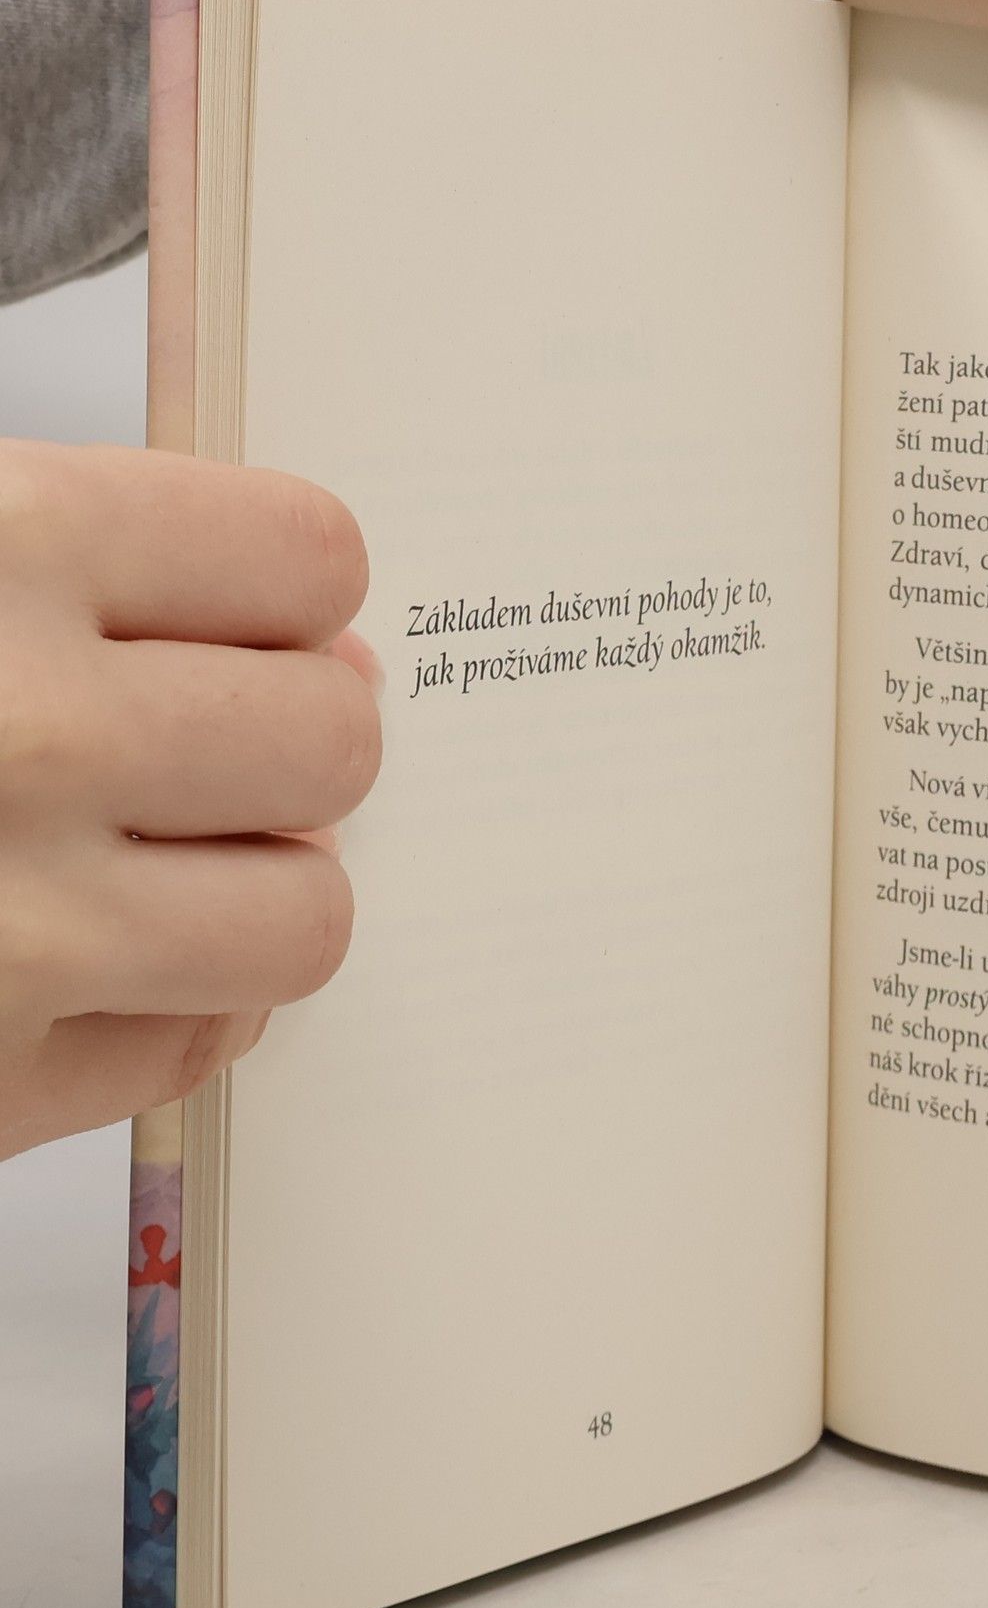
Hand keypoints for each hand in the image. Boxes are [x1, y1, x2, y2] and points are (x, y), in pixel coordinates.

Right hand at [0, 441, 379, 1161]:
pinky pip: (200, 1050)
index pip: (307, 556)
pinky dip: (172, 1011)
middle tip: (221, 751)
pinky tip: (99, 965)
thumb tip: (325, 632)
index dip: (293, 594)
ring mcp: (16, 932)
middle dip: (296, 746)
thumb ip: (83, 562)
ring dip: (257, 892)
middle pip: (335, 743)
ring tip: (162, 865)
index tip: (265, 618)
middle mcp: (24, 737)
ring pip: (308, 918)